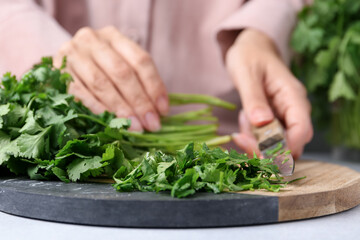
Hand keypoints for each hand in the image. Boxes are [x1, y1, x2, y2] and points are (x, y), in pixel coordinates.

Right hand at [54, 26, 168, 131]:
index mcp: (114, 36)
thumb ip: (139, 84)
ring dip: (121, 109)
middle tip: (151, 124)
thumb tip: (159, 112)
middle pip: (122, 72)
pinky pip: (80, 93)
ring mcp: (72, 54)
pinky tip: (111, 124)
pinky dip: (98, 110)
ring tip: (135, 128)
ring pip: (101, 83)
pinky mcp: (57, 72)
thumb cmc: (98, 69)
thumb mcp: (119, 67)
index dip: (154, 87)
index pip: (140, 60)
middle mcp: (92, 40)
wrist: (62, 64)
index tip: (163, 111)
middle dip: (140, 101)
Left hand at [226, 29, 312, 158]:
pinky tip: (244, 119)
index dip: (286, 146)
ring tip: (242, 119)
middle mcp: (293, 108)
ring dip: (256, 142)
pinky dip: (253, 136)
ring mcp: (284, 115)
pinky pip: (266, 137)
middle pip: (291, 142)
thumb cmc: (250, 55)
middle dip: (266, 148)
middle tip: (241, 138)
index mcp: (293, 95)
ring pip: (277, 143)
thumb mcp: (247, 74)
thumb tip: (262, 123)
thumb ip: (254, 98)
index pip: (302, 129)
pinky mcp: (274, 118)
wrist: (251, 48)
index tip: (262, 152)